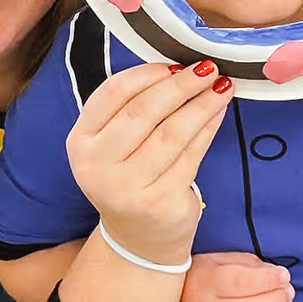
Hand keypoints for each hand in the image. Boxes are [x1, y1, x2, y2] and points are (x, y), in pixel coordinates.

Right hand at [67, 60, 231, 266]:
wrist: (138, 237)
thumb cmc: (128, 176)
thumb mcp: (113, 143)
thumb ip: (132, 107)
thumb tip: (178, 69)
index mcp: (81, 141)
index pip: (112, 93)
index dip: (147, 74)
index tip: (174, 64)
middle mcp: (97, 164)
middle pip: (144, 111)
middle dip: (180, 85)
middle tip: (207, 69)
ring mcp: (128, 186)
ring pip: (172, 132)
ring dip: (201, 104)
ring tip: (221, 87)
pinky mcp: (160, 201)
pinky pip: (191, 154)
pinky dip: (208, 128)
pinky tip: (217, 113)